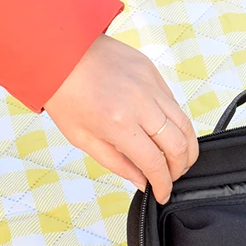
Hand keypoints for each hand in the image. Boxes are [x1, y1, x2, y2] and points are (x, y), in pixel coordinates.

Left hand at [44, 34, 197, 202]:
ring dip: (187, 148)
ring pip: (185, 125)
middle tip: (171, 177)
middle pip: (179, 146)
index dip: (163, 184)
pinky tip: (166, 133)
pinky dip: (176, 124)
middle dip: (180, 169)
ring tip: (178, 159)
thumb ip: (118, 164)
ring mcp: (150, 85)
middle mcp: (140, 103)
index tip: (163, 194)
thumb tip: (143, 181)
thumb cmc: (64, 94)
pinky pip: (175, 104)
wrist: (58, 51)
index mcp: (118, 123)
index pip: (155, 163)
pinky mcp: (153, 73)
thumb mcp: (83, 139)